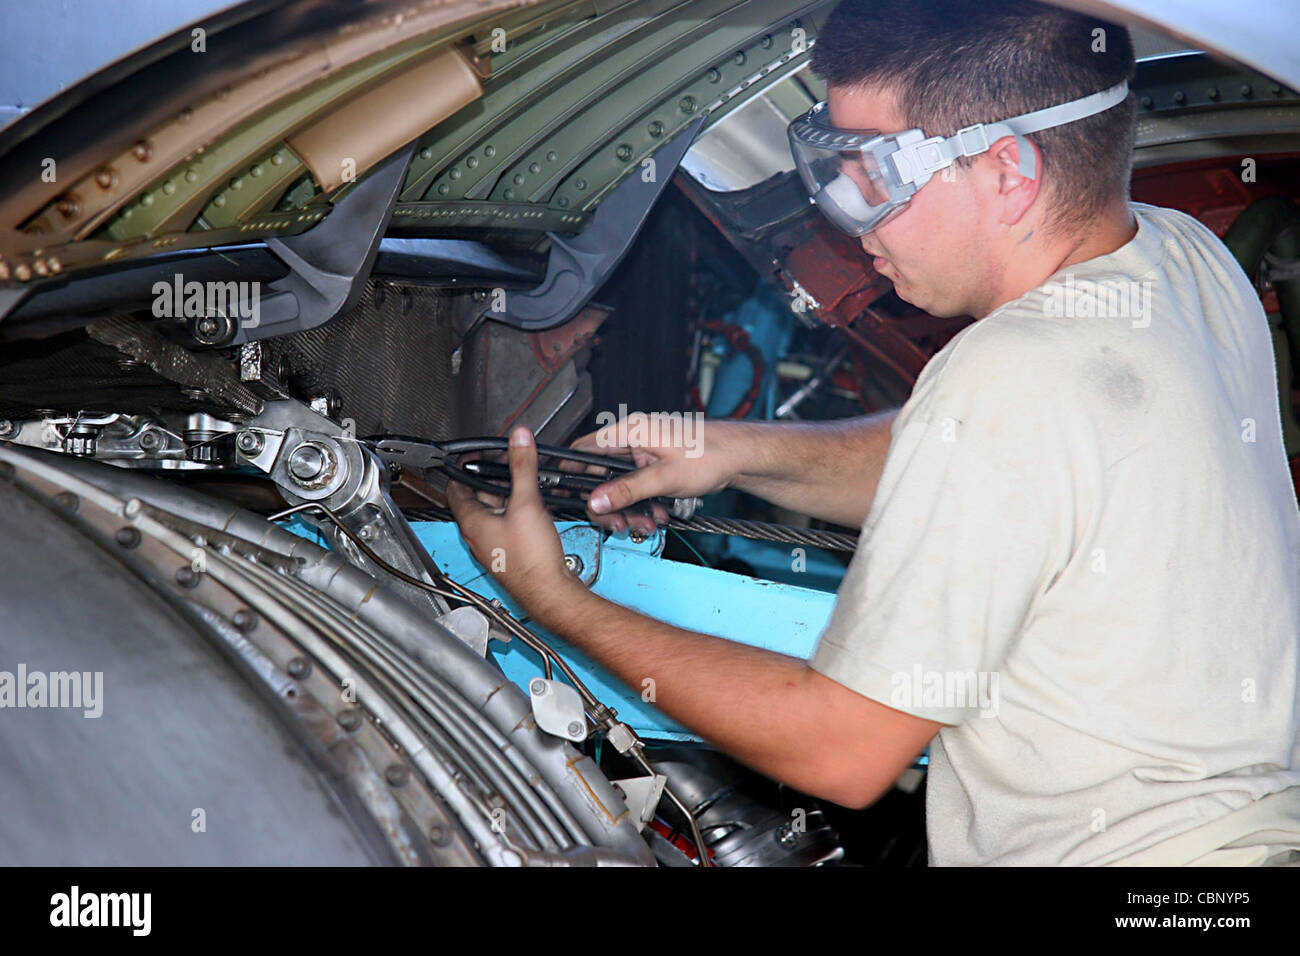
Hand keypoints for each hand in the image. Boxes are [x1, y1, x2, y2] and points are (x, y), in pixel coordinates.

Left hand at [446, 426, 585, 619]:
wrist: (549, 591)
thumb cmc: (531, 559)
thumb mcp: (527, 503)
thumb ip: (523, 467)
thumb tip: (519, 440)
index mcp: (472, 523)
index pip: (455, 488)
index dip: (463, 468)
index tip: (473, 456)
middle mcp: (477, 536)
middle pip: (476, 499)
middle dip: (490, 480)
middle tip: (503, 464)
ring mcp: (492, 546)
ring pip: (492, 514)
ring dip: (503, 497)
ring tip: (520, 483)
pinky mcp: (508, 554)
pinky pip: (505, 527)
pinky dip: (513, 513)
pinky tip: (530, 510)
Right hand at [566, 413, 742, 534]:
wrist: (740, 456)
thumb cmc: (710, 453)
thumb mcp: (664, 477)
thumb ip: (627, 490)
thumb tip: (596, 500)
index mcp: (629, 431)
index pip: (584, 449)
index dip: (571, 472)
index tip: (567, 494)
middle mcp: (633, 439)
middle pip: (602, 475)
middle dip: (609, 504)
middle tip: (617, 523)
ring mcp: (644, 453)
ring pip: (621, 486)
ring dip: (631, 509)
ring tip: (648, 523)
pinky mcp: (655, 466)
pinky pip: (639, 488)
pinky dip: (645, 505)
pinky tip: (659, 515)